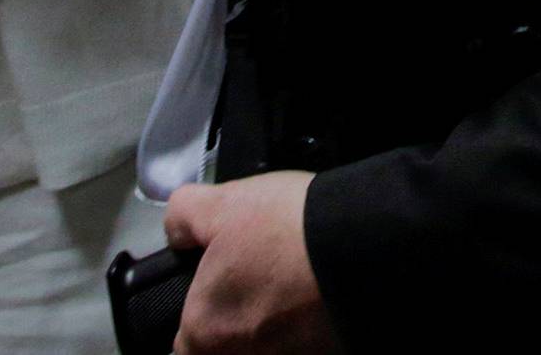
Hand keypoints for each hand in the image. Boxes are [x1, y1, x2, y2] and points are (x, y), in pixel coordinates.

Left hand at [167, 172, 338, 354]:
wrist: (363, 241)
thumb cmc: (287, 227)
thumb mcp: (225, 202)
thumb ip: (185, 216)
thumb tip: (176, 231)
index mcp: (202, 330)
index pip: (186, 336)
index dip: (204, 304)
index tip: (226, 280)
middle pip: (229, 344)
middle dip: (244, 315)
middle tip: (267, 275)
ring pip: (268, 343)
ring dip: (278, 320)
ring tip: (300, 281)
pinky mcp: (321, 354)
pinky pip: (303, 342)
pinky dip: (309, 323)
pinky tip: (323, 294)